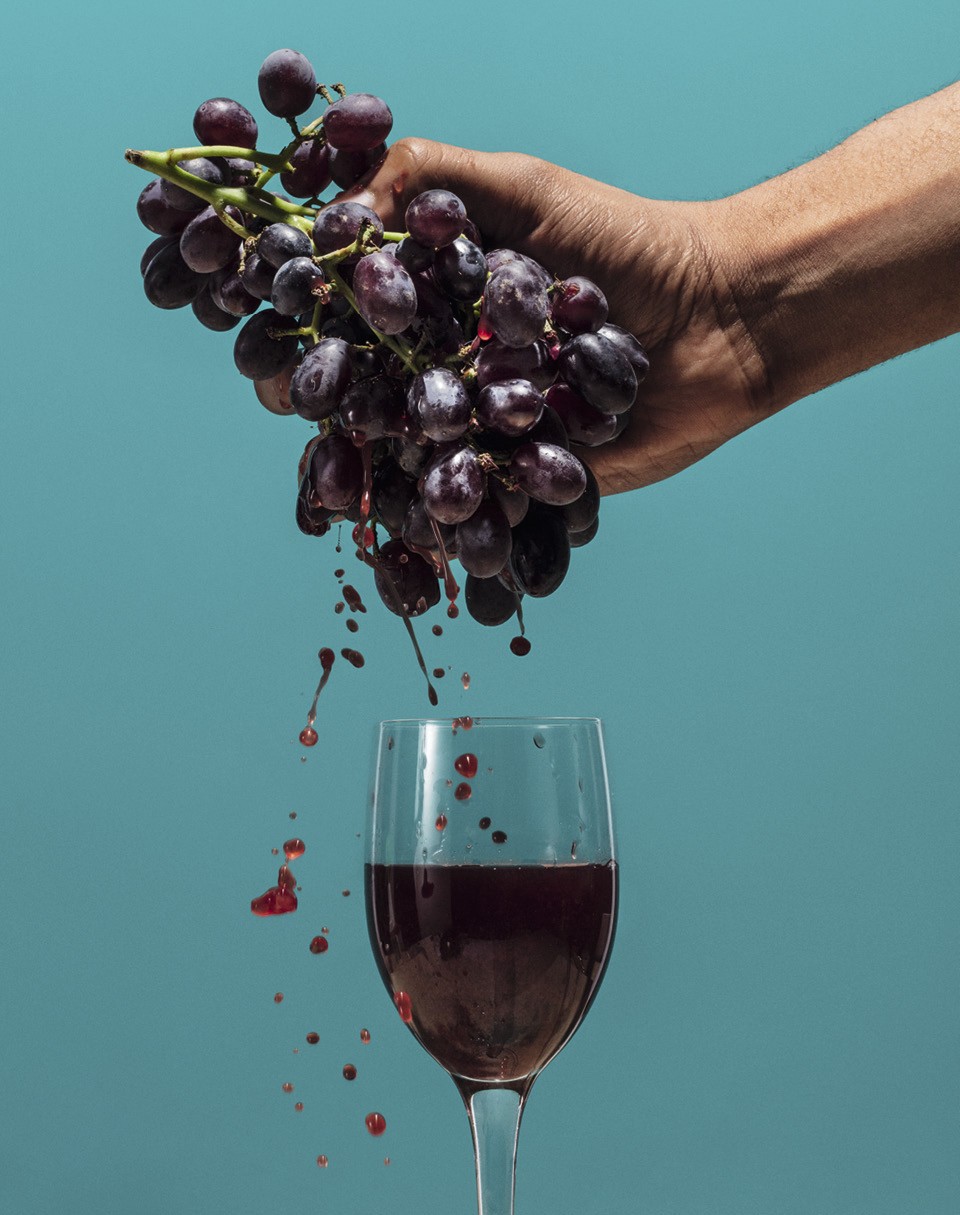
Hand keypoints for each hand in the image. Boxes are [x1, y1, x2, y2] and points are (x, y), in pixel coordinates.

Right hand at [345, 139, 773, 494]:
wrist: (721, 314)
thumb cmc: (623, 240)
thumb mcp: (519, 185)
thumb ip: (427, 178)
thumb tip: (330, 213)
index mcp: (439, 306)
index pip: (349, 326)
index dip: (307, 336)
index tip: (279, 341)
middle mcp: (456, 370)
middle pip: (369, 403)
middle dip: (333, 412)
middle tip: (307, 408)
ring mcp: (493, 430)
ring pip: (417, 464)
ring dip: (379, 479)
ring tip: (345, 490)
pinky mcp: (534, 480)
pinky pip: (484, 509)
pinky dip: (451, 523)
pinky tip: (417, 532)